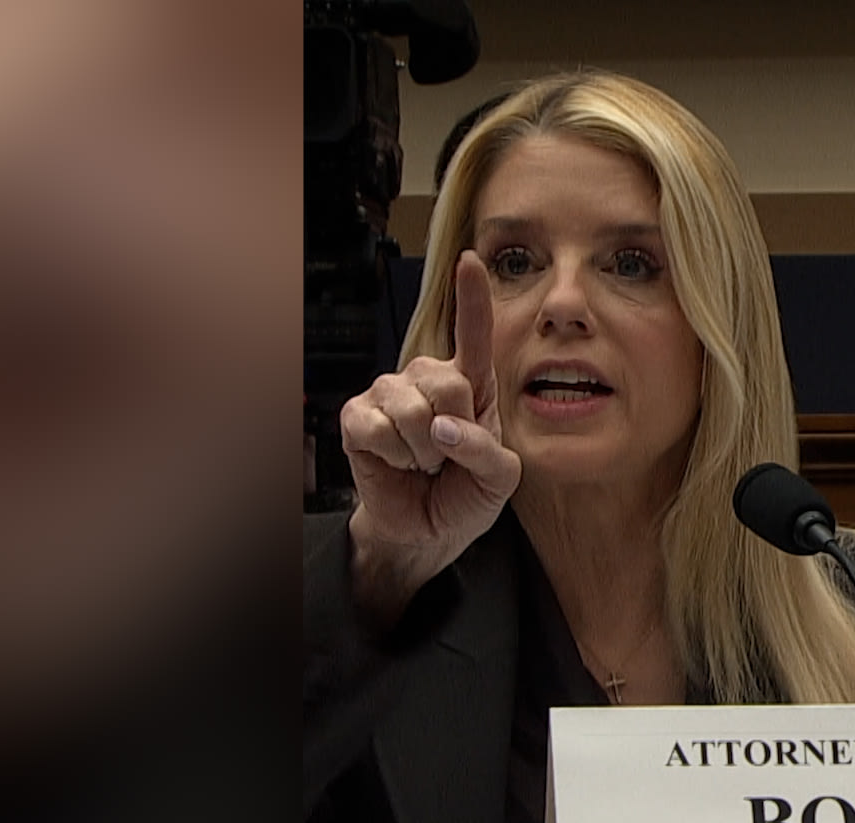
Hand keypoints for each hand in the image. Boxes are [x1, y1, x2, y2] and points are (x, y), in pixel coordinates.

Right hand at [341, 251, 520, 621]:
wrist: (428, 531)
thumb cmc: (465, 495)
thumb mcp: (499, 479)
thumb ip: (486, 450)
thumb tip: (442, 427)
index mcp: (470, 384)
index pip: (473, 334)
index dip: (472, 296)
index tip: (469, 259)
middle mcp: (427, 378)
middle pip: (449, 384)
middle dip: (455, 434)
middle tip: (447, 458)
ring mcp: (388, 393)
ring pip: (412, 411)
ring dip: (423, 453)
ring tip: (423, 463)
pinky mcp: (355, 416)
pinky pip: (376, 428)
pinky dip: (393, 457)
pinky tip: (396, 463)